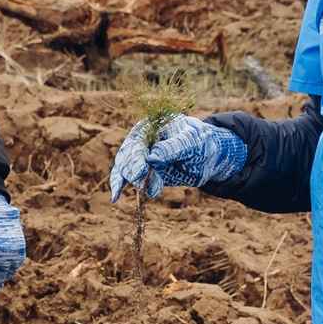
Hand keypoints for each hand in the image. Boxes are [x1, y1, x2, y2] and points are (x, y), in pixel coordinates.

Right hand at [107, 115, 246, 202]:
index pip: (137, 141)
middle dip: (135, 172)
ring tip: (155, 190)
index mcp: (151, 126)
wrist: (207, 156)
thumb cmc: (199, 142)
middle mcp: (141, 140)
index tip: (141, 171)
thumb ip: (173, 148)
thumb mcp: (191, 143)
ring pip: (126, 169)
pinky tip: (115, 198)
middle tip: (150, 185)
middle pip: (127, 156)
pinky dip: (119, 185)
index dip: (137, 156)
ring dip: (137, 182)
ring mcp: (140, 156)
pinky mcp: (142, 171)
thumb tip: (152, 157)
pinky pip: (125, 177)